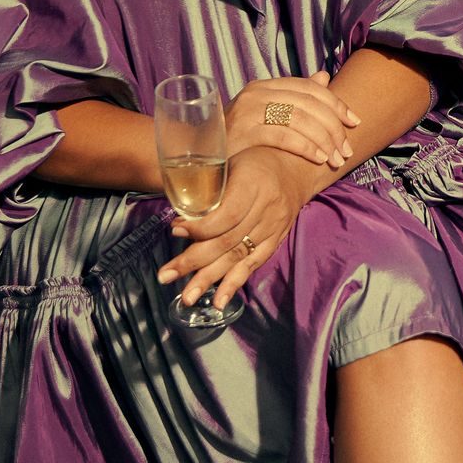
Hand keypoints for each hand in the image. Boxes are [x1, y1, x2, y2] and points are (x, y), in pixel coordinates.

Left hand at [157, 149, 315, 312]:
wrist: (297, 168)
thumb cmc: (256, 161)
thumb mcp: (233, 161)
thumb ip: (211, 186)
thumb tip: (179, 215)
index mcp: (254, 184)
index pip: (227, 215)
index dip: (200, 228)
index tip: (175, 231)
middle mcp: (266, 209)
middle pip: (227, 241)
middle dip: (194, 261)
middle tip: (166, 276)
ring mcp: (273, 228)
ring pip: (238, 257)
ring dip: (210, 279)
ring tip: (187, 297)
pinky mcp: (276, 241)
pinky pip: (253, 264)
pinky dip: (234, 283)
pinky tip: (218, 301)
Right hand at [226, 70, 358, 173]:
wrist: (201, 159)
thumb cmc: (240, 140)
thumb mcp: (268, 116)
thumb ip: (296, 97)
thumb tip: (323, 76)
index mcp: (265, 86)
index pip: (310, 88)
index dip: (337, 104)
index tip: (355, 123)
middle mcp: (256, 93)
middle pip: (309, 103)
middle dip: (334, 128)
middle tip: (346, 151)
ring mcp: (248, 110)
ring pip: (300, 118)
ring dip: (324, 140)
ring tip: (335, 159)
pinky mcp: (243, 132)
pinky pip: (284, 135)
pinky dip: (306, 147)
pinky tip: (318, 159)